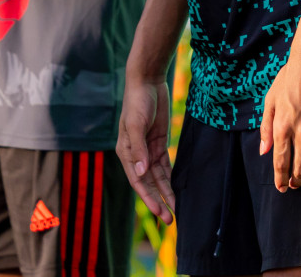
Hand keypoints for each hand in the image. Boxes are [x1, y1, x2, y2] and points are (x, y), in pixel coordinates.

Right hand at [116, 78, 174, 222]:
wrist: (147, 81)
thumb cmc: (137, 101)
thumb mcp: (136, 124)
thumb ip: (138, 149)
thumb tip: (141, 173)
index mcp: (125, 151)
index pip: (137, 181)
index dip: (147, 198)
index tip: (159, 212)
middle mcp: (135, 154)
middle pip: (147, 183)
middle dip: (158, 201)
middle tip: (170, 220)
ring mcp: (147, 149)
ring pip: (157, 178)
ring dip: (165, 193)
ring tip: (175, 211)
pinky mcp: (158, 143)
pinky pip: (164, 166)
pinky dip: (169, 179)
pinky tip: (175, 191)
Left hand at [258, 41, 300, 190]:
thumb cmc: (289, 79)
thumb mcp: (270, 101)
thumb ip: (266, 128)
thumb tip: (264, 151)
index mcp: (282, 126)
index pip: (281, 162)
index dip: (281, 178)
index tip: (282, 188)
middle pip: (300, 167)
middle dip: (297, 180)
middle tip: (296, 184)